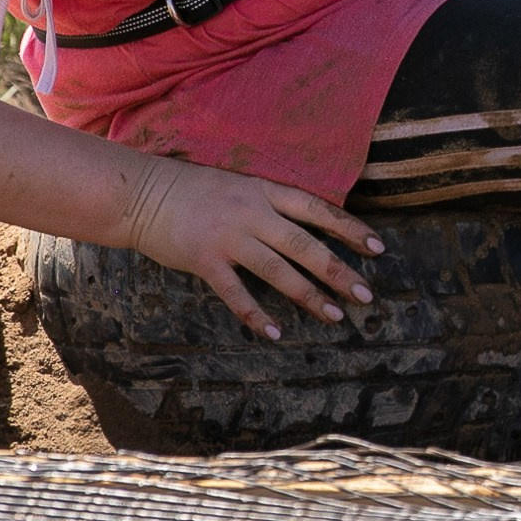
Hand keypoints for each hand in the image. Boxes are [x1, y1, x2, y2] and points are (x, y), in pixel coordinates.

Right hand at [119, 156, 383, 338]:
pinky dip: (257, 314)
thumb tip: (307, 228)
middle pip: (306, 244)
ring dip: (309, 295)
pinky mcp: (204, 260)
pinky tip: (276, 333)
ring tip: (335, 315)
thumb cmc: (194, 191)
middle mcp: (252, 213)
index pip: (318, 209)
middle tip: (366, 295)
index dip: (350, 228)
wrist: (142, 194)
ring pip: (278, 270)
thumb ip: (270, 205)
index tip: (378, 248)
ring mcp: (229, 237)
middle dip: (339, 271)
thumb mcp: (240, 187)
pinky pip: (236, 293)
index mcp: (265, 192)